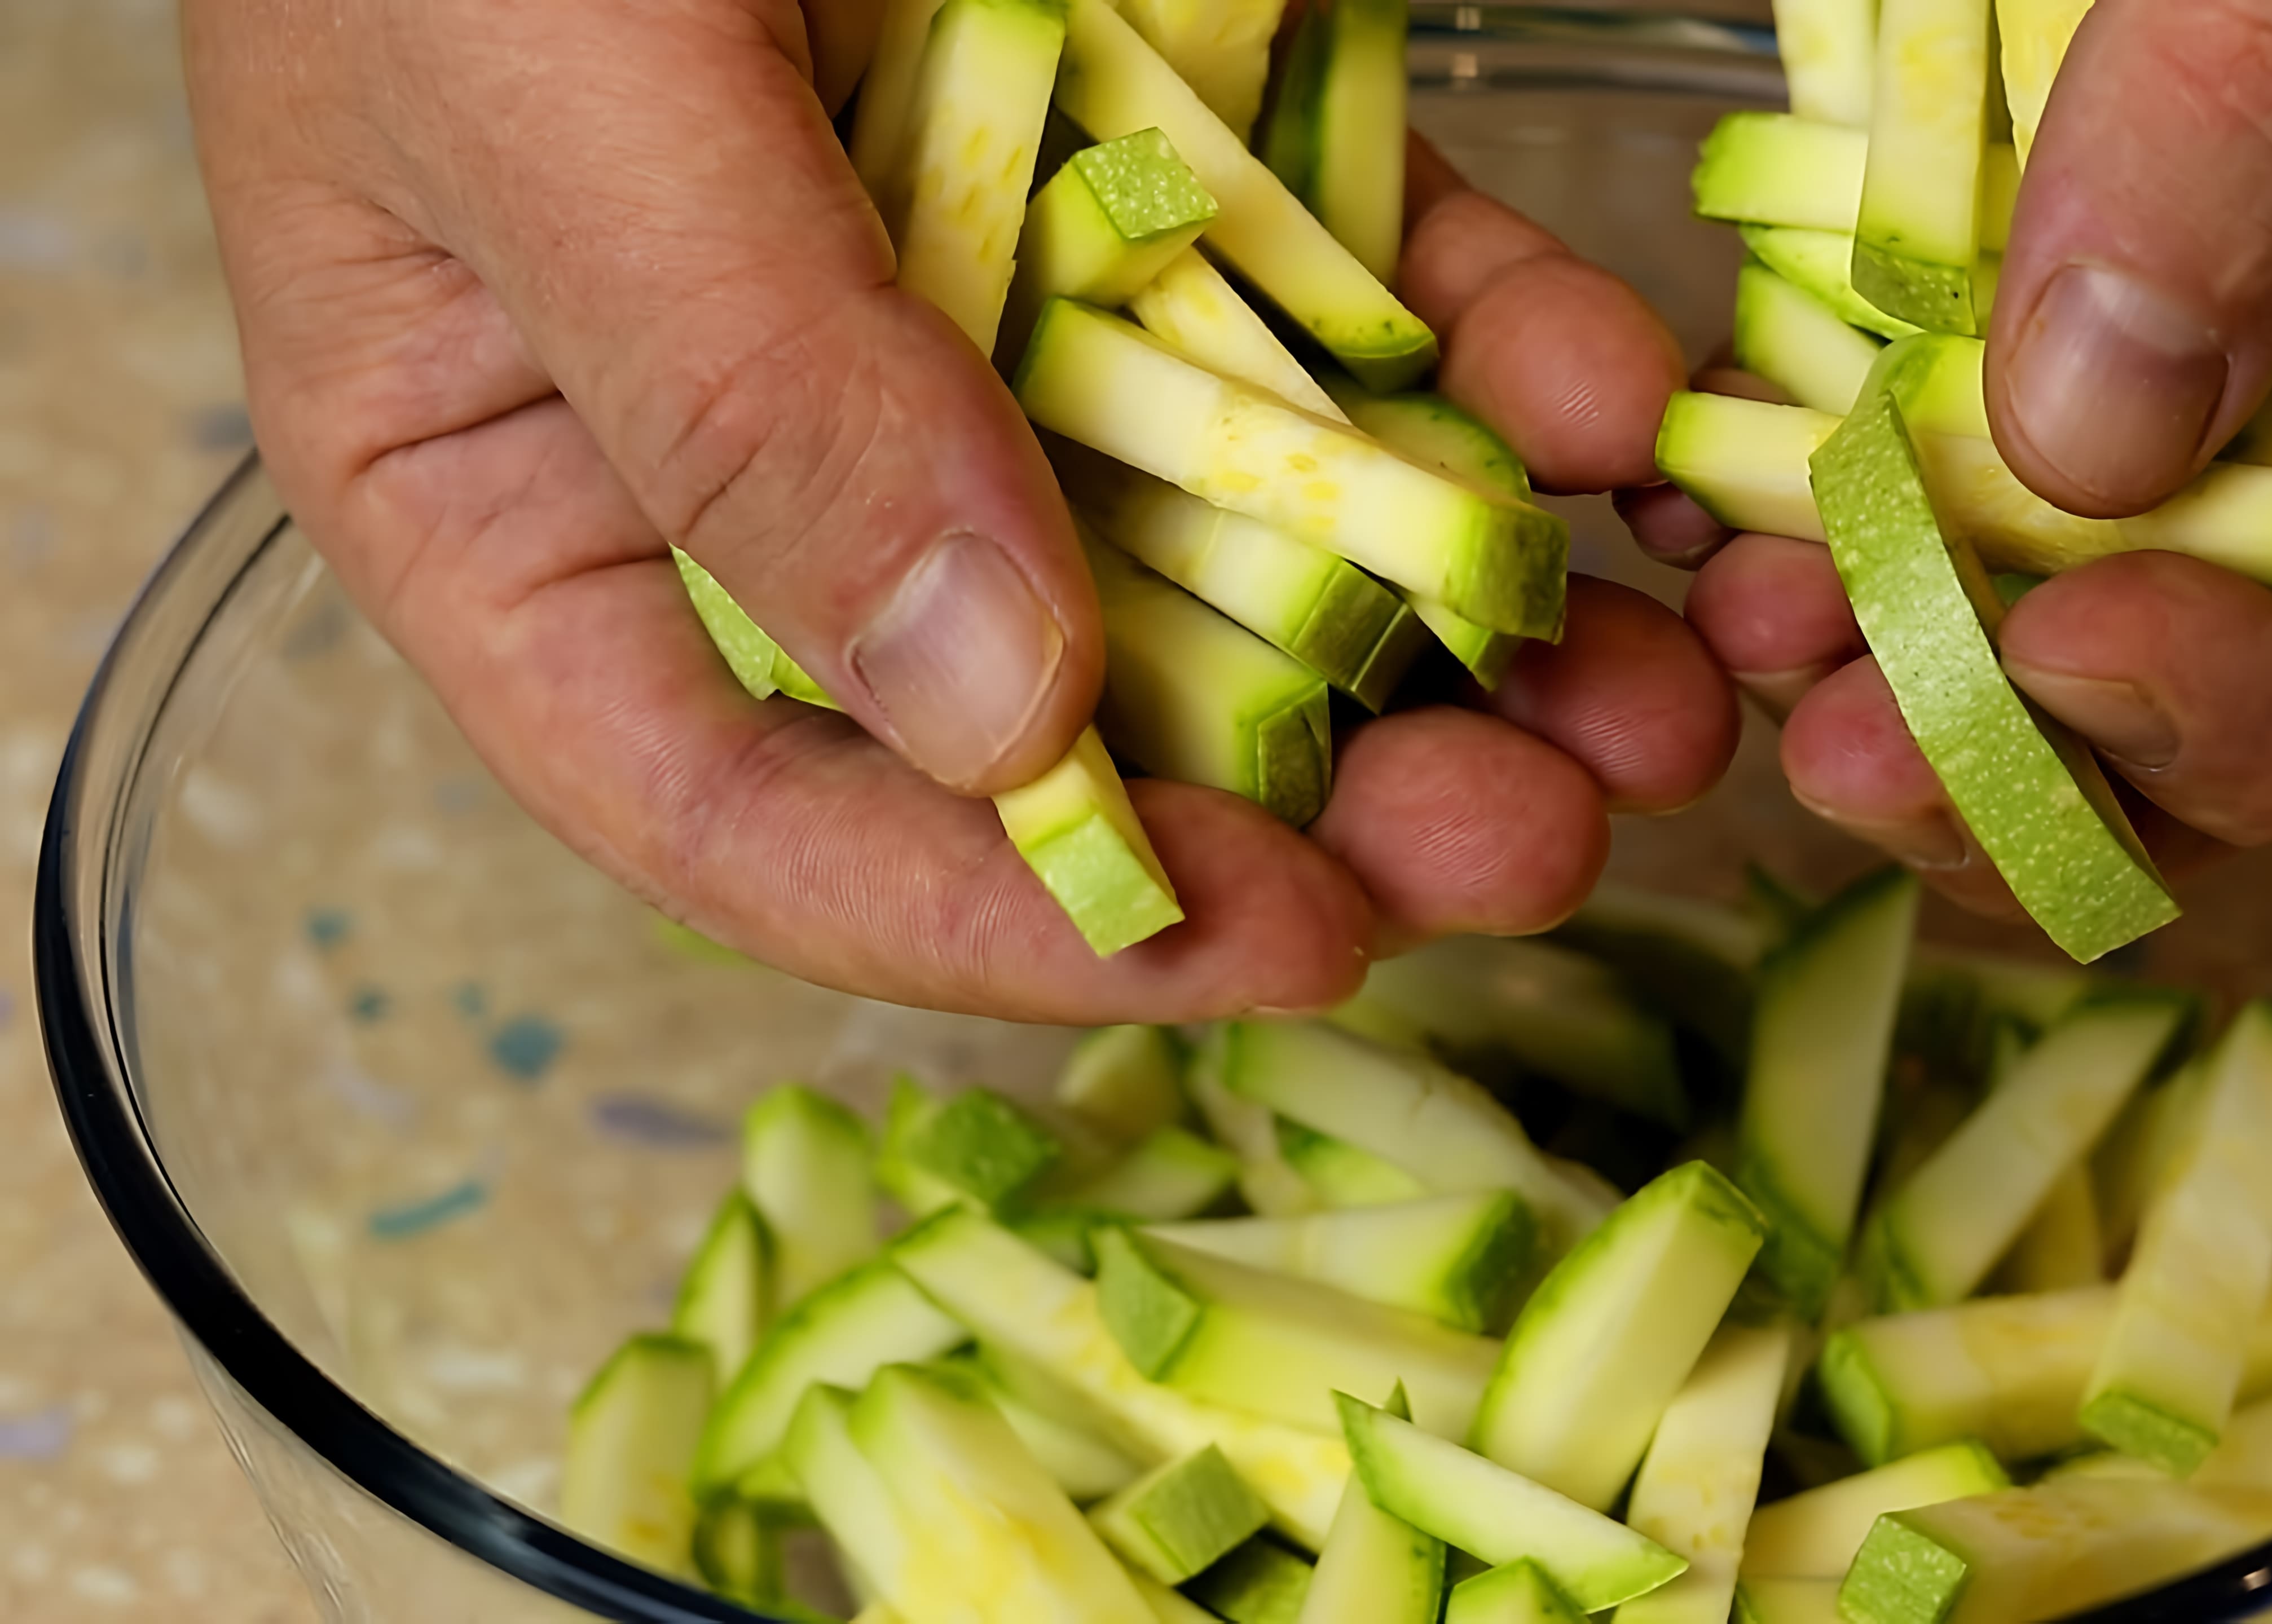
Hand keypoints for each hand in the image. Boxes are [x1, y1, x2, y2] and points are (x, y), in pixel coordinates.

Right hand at [187, 0, 1732, 1020]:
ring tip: (1646, 715)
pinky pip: (1344, 309)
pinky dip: (1491, 371)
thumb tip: (988, 717)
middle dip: (1307, 805)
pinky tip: (1614, 420)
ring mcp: (991, 309)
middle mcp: (781, 446)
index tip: (1247, 946)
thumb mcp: (547, 92)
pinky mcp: (1165, 163)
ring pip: (1238, 542)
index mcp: (533, 502)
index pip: (752, 814)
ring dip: (1460, 641)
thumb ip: (742, 399)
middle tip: (1521, 846)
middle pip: (1052, 713)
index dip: (1002, 920)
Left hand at [1679, 0, 2271, 921]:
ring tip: (1759, 666)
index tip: (2078, 674)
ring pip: (2111, 593)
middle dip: (2075, 758)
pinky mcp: (2049, 241)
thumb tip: (2104, 439)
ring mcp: (2230, 292)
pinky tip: (1719, 534)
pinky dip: (1849, 519)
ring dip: (1929, 676)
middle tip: (1855, 765)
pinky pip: (1964, 441)